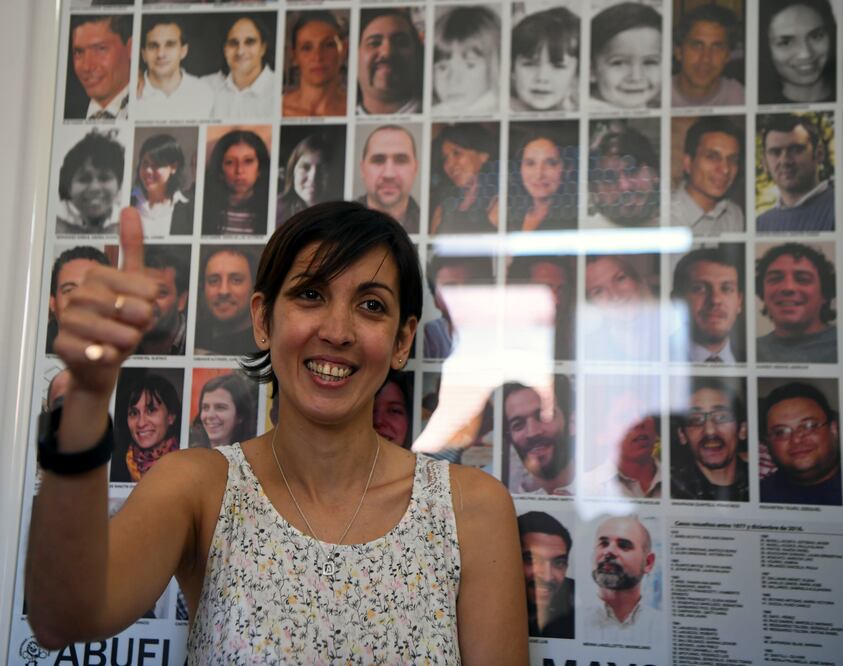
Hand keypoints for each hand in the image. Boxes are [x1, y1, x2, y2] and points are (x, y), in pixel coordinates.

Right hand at [53, 208, 157, 397]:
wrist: (101, 362)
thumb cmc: (120, 322)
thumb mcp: (133, 286)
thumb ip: (133, 250)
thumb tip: (129, 209)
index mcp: (96, 276)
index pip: (140, 285)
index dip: (149, 300)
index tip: (148, 305)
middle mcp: (78, 294)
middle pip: (124, 307)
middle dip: (139, 321)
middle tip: (136, 326)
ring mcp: (67, 320)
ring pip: (112, 331)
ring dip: (125, 340)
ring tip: (123, 341)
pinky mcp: (62, 346)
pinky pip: (95, 352)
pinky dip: (108, 356)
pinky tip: (106, 354)